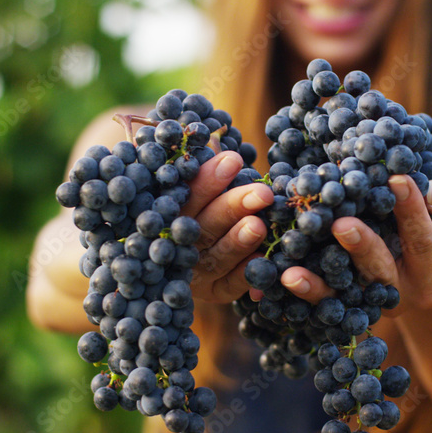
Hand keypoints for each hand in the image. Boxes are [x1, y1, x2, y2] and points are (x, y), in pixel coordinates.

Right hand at [181, 151, 272, 302]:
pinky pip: (230, 285)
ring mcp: (194, 272)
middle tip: (261, 193)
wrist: (184, 259)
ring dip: (238, 242)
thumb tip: (216, 141)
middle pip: (203, 226)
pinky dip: (245, 274)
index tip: (233, 160)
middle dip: (232, 207)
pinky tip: (262, 260)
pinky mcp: (213, 292)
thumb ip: (200, 171)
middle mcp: (177, 245)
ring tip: (259, 226)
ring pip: (217, 256)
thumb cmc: (200, 205)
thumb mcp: (196, 187)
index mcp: (169, 214)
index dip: (207, 180)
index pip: (186, 196)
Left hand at [271, 176, 431, 313]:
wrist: (424, 264)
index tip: (398, 180)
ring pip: (344, 293)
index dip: (412, 212)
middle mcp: (398, 297)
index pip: (423, 243)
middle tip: (343, 223)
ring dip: (319, 282)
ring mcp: (367, 304)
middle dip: (363, 246)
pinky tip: (285, 276)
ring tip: (295, 270)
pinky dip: (304, 290)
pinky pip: (321, 302)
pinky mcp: (342, 305)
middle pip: (380, 272)